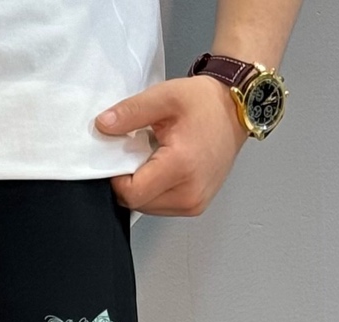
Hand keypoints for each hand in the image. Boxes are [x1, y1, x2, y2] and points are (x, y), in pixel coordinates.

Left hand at [95, 76, 246, 216]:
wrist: (235, 111)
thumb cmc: (205, 103)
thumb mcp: (165, 96)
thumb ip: (131, 112)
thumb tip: (103, 125)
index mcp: (181, 166)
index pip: (131, 193)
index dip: (117, 178)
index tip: (120, 156)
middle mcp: (190, 193)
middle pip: (138, 203)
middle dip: (130, 181)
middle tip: (141, 152)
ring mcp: (194, 204)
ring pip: (148, 208)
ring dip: (143, 188)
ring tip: (156, 159)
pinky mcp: (196, 206)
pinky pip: (162, 207)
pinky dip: (155, 191)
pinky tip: (164, 169)